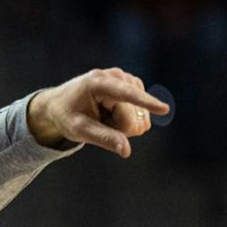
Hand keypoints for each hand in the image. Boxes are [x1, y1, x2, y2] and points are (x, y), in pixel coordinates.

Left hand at [27, 68, 168, 157]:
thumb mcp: (78, 130)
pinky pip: (142, 115)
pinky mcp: (135, 86)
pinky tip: (113, 113)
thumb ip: (103, 138)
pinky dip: (127, 120)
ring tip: (103, 116)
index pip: (126, 95)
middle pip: (132, 118)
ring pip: (140, 119)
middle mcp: (117, 76)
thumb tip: (126, 151)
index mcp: (98, 82)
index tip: (164, 109)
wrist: (62, 102)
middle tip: (97, 120)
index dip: (145, 103)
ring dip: (122, 125)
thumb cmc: (67, 115)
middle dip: (116, 127)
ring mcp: (129, 80)